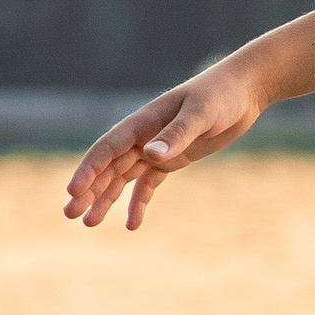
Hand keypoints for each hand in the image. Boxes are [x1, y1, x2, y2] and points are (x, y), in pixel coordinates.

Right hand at [62, 0, 314, 232]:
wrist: (244, 90)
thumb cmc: (221, 95)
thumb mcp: (202, 114)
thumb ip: (177, 134)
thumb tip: (150, 155)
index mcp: (143, 122)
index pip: (107, 149)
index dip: (88, 170)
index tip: (73, 192)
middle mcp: (144, 136)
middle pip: (109, 167)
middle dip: (89, 190)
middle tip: (70, 215)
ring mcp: (157, 148)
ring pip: (123, 177)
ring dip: (105, 199)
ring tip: (88, 223)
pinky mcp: (173, 158)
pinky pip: (149, 183)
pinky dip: (138, 202)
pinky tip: (131, 223)